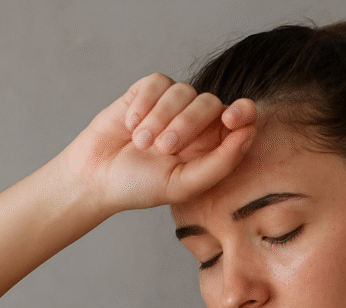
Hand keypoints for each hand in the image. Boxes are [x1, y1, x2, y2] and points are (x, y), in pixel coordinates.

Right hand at [60, 73, 256, 213]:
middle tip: (164, 149)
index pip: (242, 117)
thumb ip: (220, 163)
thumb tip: (249, 133)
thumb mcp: (183, 184)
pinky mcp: (146, 91)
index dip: (243, 112)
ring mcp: (171, 104)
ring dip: (161, 118)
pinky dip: (144, 104)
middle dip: (188, 123)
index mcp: (212, 144)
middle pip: (210, 102)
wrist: (96, 177)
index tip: (230, 120)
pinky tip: (130, 124)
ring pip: (183, 90)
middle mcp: (196, 122)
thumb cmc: (141, 186)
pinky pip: (157, 82)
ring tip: (141, 144)